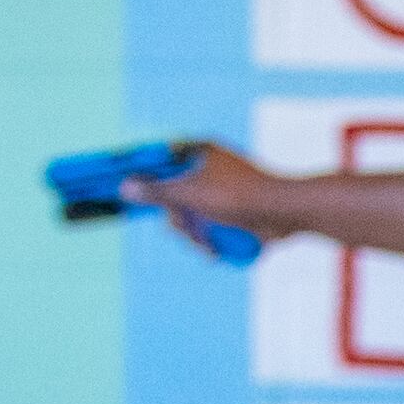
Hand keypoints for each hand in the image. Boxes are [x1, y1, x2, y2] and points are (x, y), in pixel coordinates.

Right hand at [123, 139, 302, 255]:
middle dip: (177, 221)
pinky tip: (217, 251)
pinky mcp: (236, 210)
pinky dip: (212, 240)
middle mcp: (209, 168)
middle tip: (184, 230)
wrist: (288, 213)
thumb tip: (124, 187)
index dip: (139, 179)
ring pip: (192, 216)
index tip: (114, 188)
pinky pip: (212, 226)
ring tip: (207, 247)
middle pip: (172, 196)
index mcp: (196, 152)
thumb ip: (156, 191)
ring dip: (195, 236)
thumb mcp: (190, 194)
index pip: (155, 162)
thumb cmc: (239, 197)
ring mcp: (223, 190)